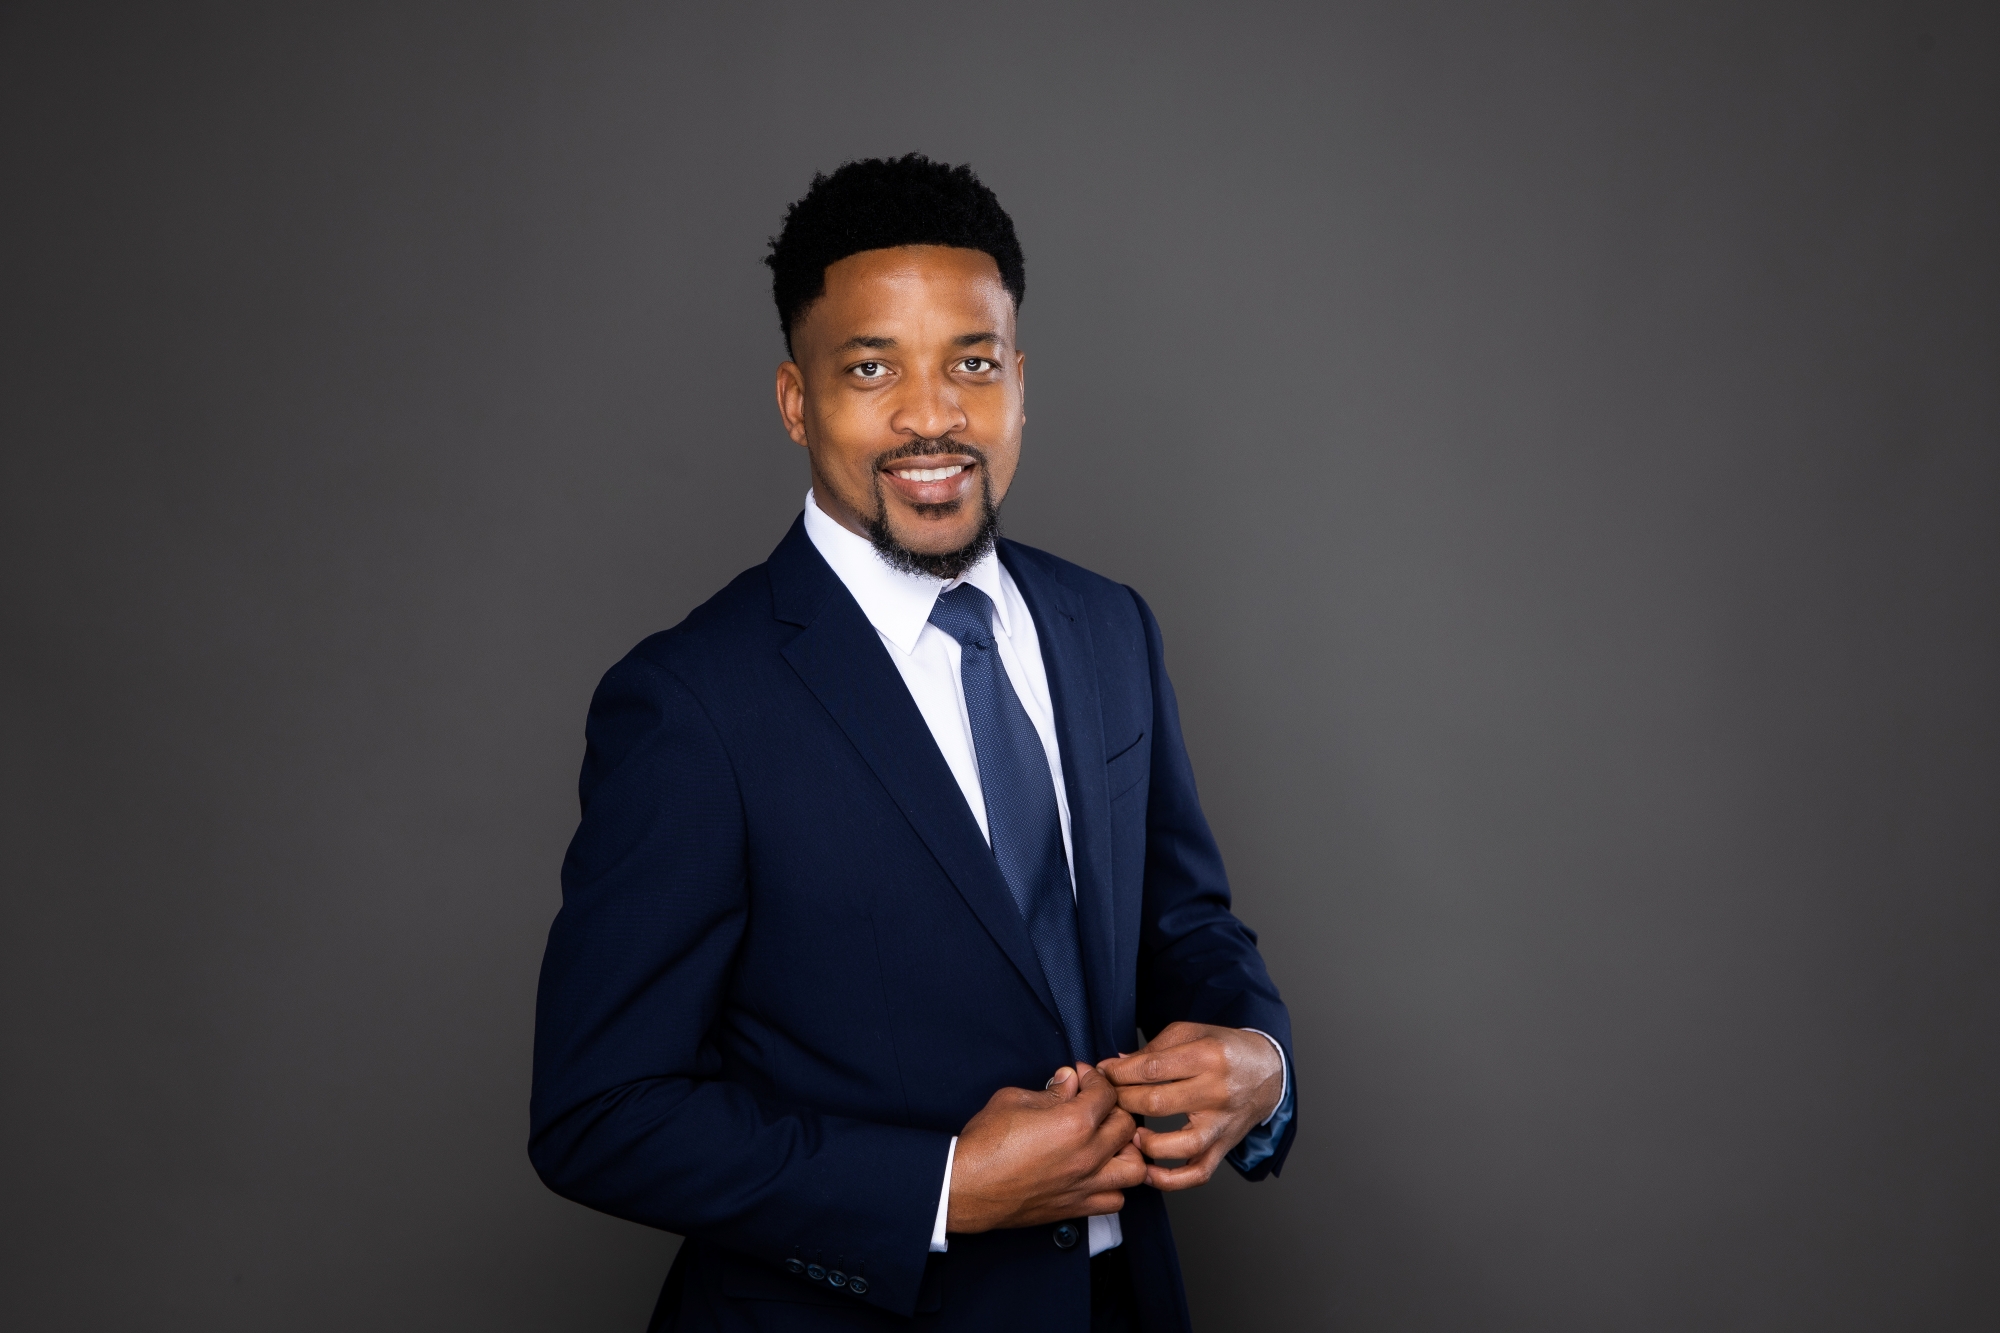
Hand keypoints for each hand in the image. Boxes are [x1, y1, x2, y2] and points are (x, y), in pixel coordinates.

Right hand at [946, 1062, 1147, 1233]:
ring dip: (1126, 1150)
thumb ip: (1050, 1091)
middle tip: (1095, 1105)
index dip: (1095, 1079)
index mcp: (1074, 1124)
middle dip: (1113, 1109)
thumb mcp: (1014, 1099)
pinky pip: (1116, 1199)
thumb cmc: (984, 1144)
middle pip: (1126, 1126)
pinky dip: (1115, 1185)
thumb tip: (1068, 1081)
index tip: (1083, 1078)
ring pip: (1134, 1167)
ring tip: (1108, 1142)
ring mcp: (1084, 1185)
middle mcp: (1087, 1156)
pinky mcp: (1076, 1207)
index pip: (1106, 1094)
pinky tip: (1099, 1173)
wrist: (965, 1187)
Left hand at [1098, 1023, 1283, 1190]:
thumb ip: (1152, 1050)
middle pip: (1157, 1103)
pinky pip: (1197, 1173)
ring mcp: (1221, 1124)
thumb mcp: (1191, 1033)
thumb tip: (1115, 1066)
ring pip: (1178, 1145)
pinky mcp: (1224, 1147)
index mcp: (1207, 1056)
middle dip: (1122, 1101)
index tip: (1102, 1074)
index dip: (1119, 1073)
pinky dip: (1170, 1180)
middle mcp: (1217, 1092)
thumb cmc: (1225, 1049)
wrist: (1267, 1072)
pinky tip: (1147, 1171)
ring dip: (1145, 1144)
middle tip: (1108, 1100)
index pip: (1152, 1069)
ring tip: (1129, 1135)